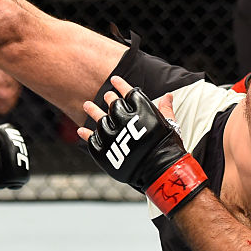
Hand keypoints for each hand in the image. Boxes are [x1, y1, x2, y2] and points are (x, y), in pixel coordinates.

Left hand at [79, 76, 206, 213]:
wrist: (160, 171)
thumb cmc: (167, 147)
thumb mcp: (170, 125)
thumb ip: (165, 109)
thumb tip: (167, 95)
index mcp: (142, 111)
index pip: (129, 93)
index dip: (121, 85)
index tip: (114, 79)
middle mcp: (124, 120)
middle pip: (113, 104)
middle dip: (109, 98)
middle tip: (105, 95)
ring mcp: (112, 136)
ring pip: (99, 120)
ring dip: (92, 111)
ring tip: (87, 105)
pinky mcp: (104, 151)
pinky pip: (92, 140)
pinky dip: (86, 135)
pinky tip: (81, 130)